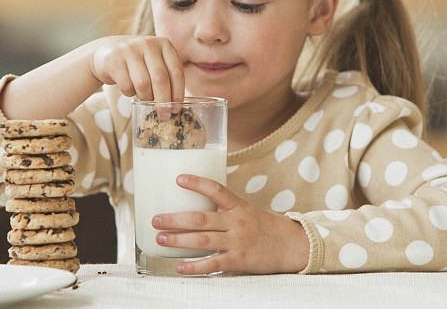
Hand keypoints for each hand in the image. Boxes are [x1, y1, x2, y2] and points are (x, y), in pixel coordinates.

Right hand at [91, 36, 184, 101]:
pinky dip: (129, 93)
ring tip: (144, 98)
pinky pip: (127, 85)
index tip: (176, 109)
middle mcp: (148, 44)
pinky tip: (129, 89)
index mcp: (164, 44)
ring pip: (143, 84)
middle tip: (163, 115)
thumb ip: (167, 76)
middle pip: (161, 79)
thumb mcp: (155, 62)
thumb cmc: (138, 63)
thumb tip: (176, 105)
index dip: (178, 93)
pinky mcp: (115, 59)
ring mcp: (130, 49)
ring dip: (145, 97)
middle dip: (163, 101)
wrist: (107, 52)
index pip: (176, 72)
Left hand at [151, 174, 309, 274]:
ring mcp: (237, 241)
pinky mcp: (238, 260)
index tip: (178, 179)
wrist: (290, 245)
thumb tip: (195, 205)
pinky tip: (179, 267)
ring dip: (178, 240)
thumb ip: (224, 209)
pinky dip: (194, 267)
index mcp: (238, 206)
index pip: (216, 190)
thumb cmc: (264, 226)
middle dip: (175, 219)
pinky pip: (212, 264)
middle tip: (155, 219)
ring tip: (160, 239)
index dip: (197, 184)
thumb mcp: (246, 210)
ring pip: (202, 240)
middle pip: (201, 218)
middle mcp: (236, 222)